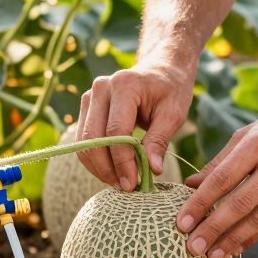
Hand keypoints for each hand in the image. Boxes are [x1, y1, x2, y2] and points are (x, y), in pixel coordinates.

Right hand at [75, 62, 195, 190]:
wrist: (161, 69)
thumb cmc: (171, 90)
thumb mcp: (174, 114)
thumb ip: (160, 141)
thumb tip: (152, 170)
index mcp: (125, 85)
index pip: (116, 132)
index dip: (122, 162)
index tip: (134, 185)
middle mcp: (101, 88)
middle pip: (93, 139)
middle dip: (108, 169)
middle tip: (127, 188)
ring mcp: (89, 96)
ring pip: (84, 143)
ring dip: (99, 168)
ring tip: (121, 182)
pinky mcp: (86, 107)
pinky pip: (84, 141)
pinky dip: (96, 160)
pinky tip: (114, 171)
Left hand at [177, 102, 257, 257]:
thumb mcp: (249, 133)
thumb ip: (220, 161)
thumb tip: (191, 185)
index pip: (222, 179)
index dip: (199, 203)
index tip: (181, 223)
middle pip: (239, 203)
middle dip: (213, 229)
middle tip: (191, 248)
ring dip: (232, 241)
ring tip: (211, 255)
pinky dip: (254, 237)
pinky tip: (236, 248)